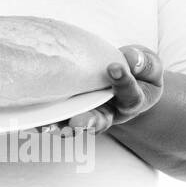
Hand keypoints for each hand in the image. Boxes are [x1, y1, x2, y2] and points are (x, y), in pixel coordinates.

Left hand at [45, 45, 164, 133]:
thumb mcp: (148, 65)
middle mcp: (109, 112)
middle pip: (100, 121)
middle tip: (78, 122)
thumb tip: (132, 60)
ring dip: (63, 126)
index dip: (123, 83)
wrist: (121, 73)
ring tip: (51, 126)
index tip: (114, 67)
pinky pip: (59, 118)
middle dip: (89, 123)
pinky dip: (48, 121)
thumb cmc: (137, 70)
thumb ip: (145, 64)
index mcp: (132, 102)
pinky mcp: (70, 109)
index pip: (130, 96)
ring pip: (76, 124)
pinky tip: (37, 122)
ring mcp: (88, 112)